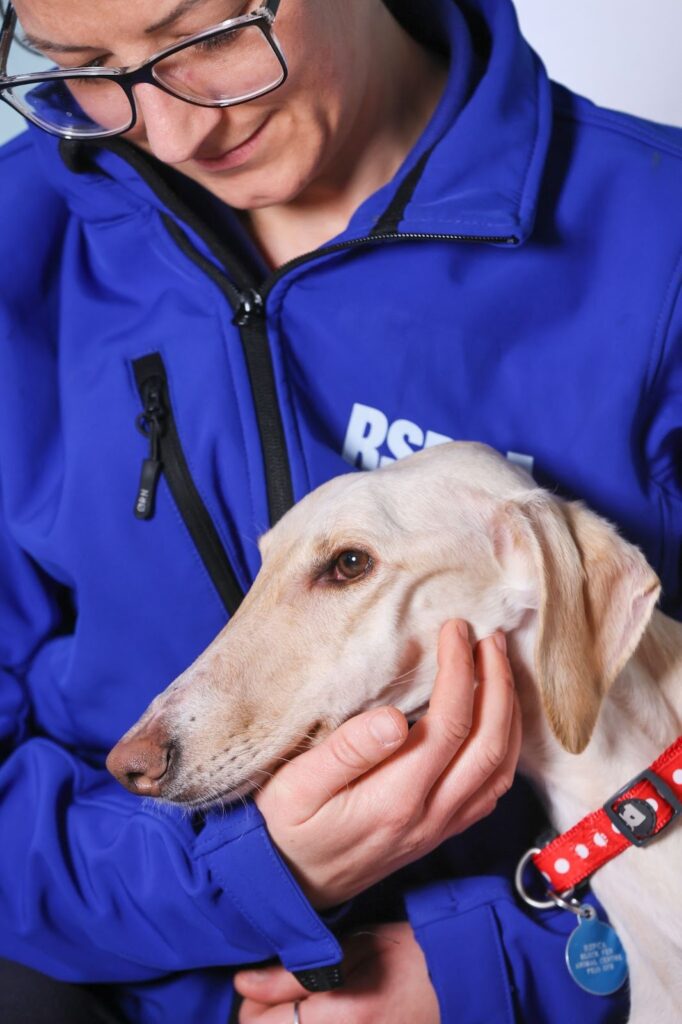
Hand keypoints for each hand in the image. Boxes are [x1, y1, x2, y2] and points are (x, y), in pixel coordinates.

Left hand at [235, 921, 439, 1022]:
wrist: (457, 987)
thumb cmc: (409, 957)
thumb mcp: (355, 948)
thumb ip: (295, 972)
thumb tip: (243, 983)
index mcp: (340, 1017)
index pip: (255, 1023)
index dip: (255, 999)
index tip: (269, 980)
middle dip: (267, 1016)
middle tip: (288, 992)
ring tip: (307, 1007)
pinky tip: (320, 1019)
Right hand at [255, 620, 520, 907]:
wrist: (286, 888)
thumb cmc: (284, 828)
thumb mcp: (295, 788)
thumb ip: (345, 752)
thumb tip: (393, 717)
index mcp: (394, 799)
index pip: (449, 726)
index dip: (460, 671)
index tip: (455, 630)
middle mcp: (429, 816)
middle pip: (489, 744)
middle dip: (497, 683)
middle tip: (489, 637)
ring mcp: (440, 827)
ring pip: (501, 769)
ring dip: (509, 713)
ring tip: (499, 666)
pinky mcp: (440, 831)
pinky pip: (492, 789)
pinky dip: (506, 747)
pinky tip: (495, 717)